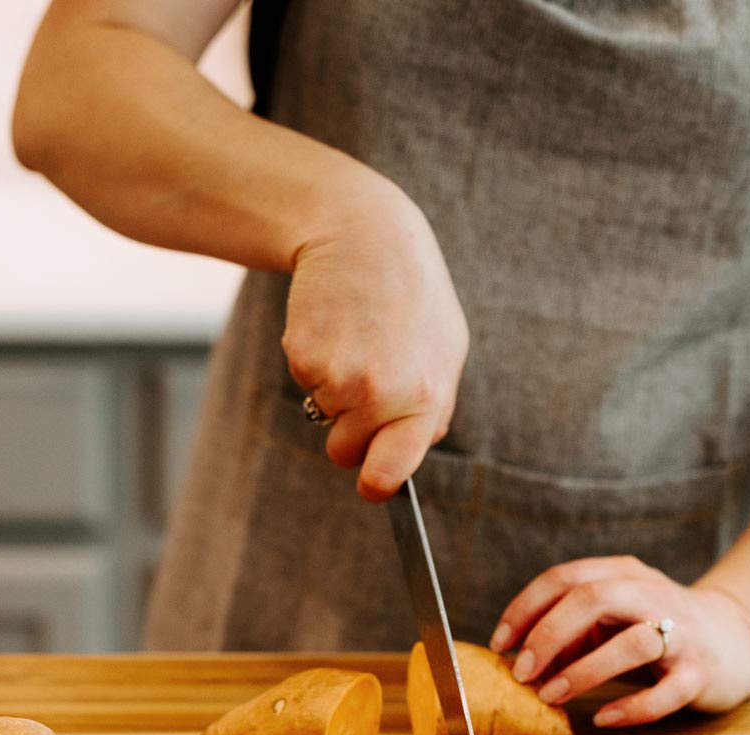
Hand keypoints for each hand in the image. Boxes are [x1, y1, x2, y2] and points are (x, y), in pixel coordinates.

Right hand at [281, 182, 468, 500]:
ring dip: (332, 386)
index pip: (391, 473)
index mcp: (424, 400)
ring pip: (322, 414)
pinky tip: (334, 324)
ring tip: (356, 337)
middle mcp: (381, 396)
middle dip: (347, 431)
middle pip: (346, 451)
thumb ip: (433, 406)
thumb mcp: (445, 348)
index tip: (371, 485)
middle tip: (362, 381)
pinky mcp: (303, 357)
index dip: (376, 484)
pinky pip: (304, 381)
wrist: (363, 235)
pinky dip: (313, 359)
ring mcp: (339, 378)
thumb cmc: (411, 293)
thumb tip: (410, 452)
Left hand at [490, 557, 749, 725]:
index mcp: (624, 575)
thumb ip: (569, 634)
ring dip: (583, 671)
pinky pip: (666, 693)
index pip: (565, 578)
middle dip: (548, 635)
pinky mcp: (700, 672)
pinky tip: (603, 718)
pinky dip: (631, 708)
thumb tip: (519, 662)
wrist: (737, 637)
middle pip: (594, 599)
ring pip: (633, 643)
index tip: (500, 644)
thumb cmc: (657, 628)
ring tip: (550, 695)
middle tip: (521, 672)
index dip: (525, 609)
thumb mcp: (611, 620)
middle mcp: (652, 595)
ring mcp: (681, 633)